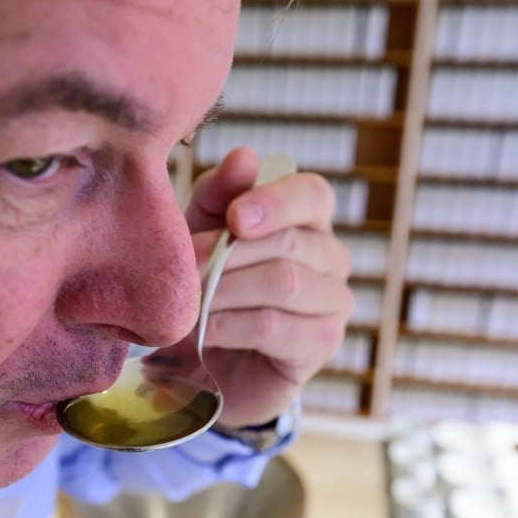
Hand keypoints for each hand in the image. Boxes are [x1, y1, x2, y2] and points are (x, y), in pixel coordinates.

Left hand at [186, 147, 354, 427]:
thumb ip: (219, 193)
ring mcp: (332, 303)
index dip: (275, 201)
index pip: (313, 194)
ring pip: (284, 284)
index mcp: (308, 220)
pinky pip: (275, 326)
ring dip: (226, 290)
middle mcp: (331, 258)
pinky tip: (206, 329)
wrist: (206, 361)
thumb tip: (245, 156)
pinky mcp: (321, 344)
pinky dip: (231, 324)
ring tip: (191, 300)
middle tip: (185, 266)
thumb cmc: (209, 284)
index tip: (233, 218)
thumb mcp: (202, 231)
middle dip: (228, 254)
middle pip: (289, 243)